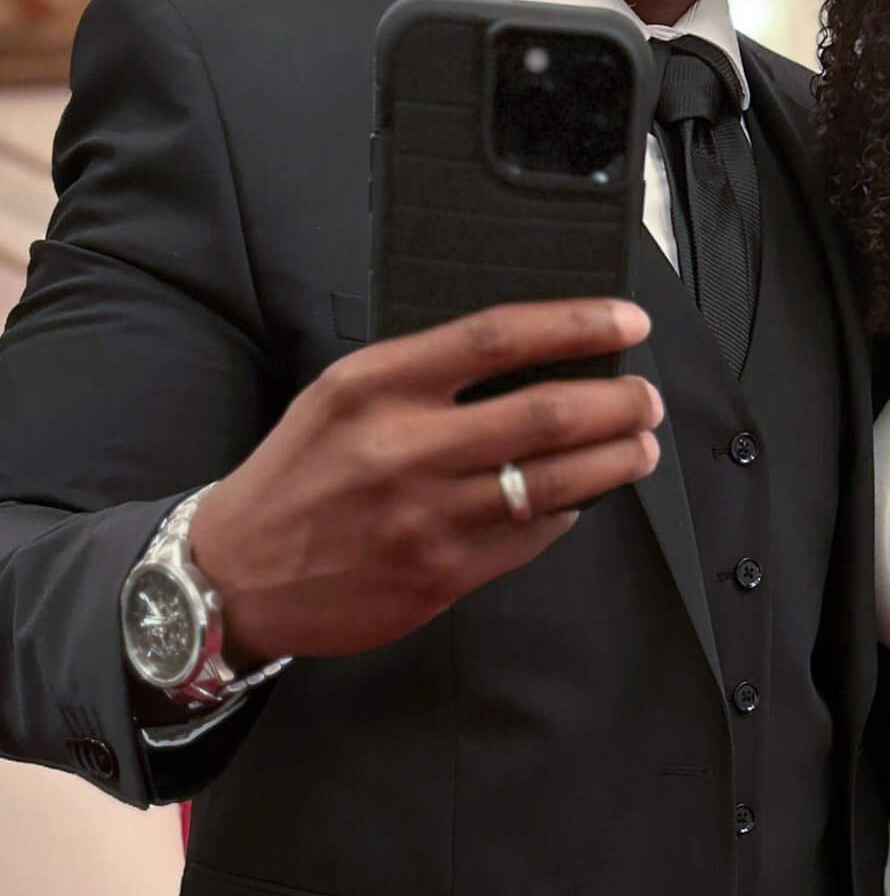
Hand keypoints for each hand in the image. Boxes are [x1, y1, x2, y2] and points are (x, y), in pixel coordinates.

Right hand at [187, 299, 660, 661]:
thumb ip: (427, 372)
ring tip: (640, 446)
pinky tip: (579, 498)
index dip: (576, 325)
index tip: (626, 321)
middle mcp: (404, 446)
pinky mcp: (442, 574)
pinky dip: (569, 511)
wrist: (237, 575)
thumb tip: (534, 358)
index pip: (498, 337)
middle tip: (645, 398)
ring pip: (556, 480)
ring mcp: (427, 515)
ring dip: (616, 460)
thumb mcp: (343, 395)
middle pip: (546, 412)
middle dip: (619, 403)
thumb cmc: (299, 474)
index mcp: (377, 384)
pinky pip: (533, 535)